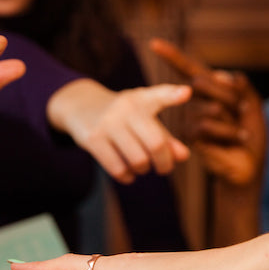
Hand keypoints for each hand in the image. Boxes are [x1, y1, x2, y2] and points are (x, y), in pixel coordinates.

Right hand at [47, 79, 191, 182]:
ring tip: (140, 164)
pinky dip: (128, 176)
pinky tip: (128, 172)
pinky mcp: (93, 138)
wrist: (82, 105)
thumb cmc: (124, 117)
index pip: (159, 96)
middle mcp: (126, 108)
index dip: (173, 94)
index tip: (186, 93)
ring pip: (138, 160)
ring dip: (143, 169)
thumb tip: (183, 156)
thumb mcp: (145, 119)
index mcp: (142, 99)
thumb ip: (166, 137)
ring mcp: (108, 123)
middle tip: (164, 168)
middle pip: (156, 144)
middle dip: (164, 163)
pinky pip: (118, 169)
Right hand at [150, 38, 265, 185]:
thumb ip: (242, 86)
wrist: (250, 164)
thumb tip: (224, 75)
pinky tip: (236, 140)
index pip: (187, 68)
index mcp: (208, 90)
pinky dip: (228, 132)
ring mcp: (190, 120)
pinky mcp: (191, 138)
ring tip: (241, 132)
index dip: (171, 55)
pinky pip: (206, 125)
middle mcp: (194, 102)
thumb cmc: (251, 133)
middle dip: (230, 96)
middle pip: (201, 82)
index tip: (154, 43)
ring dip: (233, 119)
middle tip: (244, 110)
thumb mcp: (253, 104)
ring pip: (209, 106)